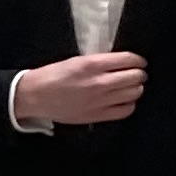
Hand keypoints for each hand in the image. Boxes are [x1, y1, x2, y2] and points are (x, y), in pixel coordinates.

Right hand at [15, 51, 147, 126]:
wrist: (35, 96)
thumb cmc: (53, 75)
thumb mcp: (77, 60)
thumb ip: (100, 62)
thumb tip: (121, 64)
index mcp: (92, 64)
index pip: (129, 60)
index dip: (139, 60)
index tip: (139, 62)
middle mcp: (99, 82)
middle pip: (135, 77)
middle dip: (139, 74)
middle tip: (136, 74)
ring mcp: (100, 101)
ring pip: (133, 93)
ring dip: (136, 88)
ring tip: (130, 87)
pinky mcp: (97, 116)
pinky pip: (125, 110)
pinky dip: (129, 104)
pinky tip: (124, 101)